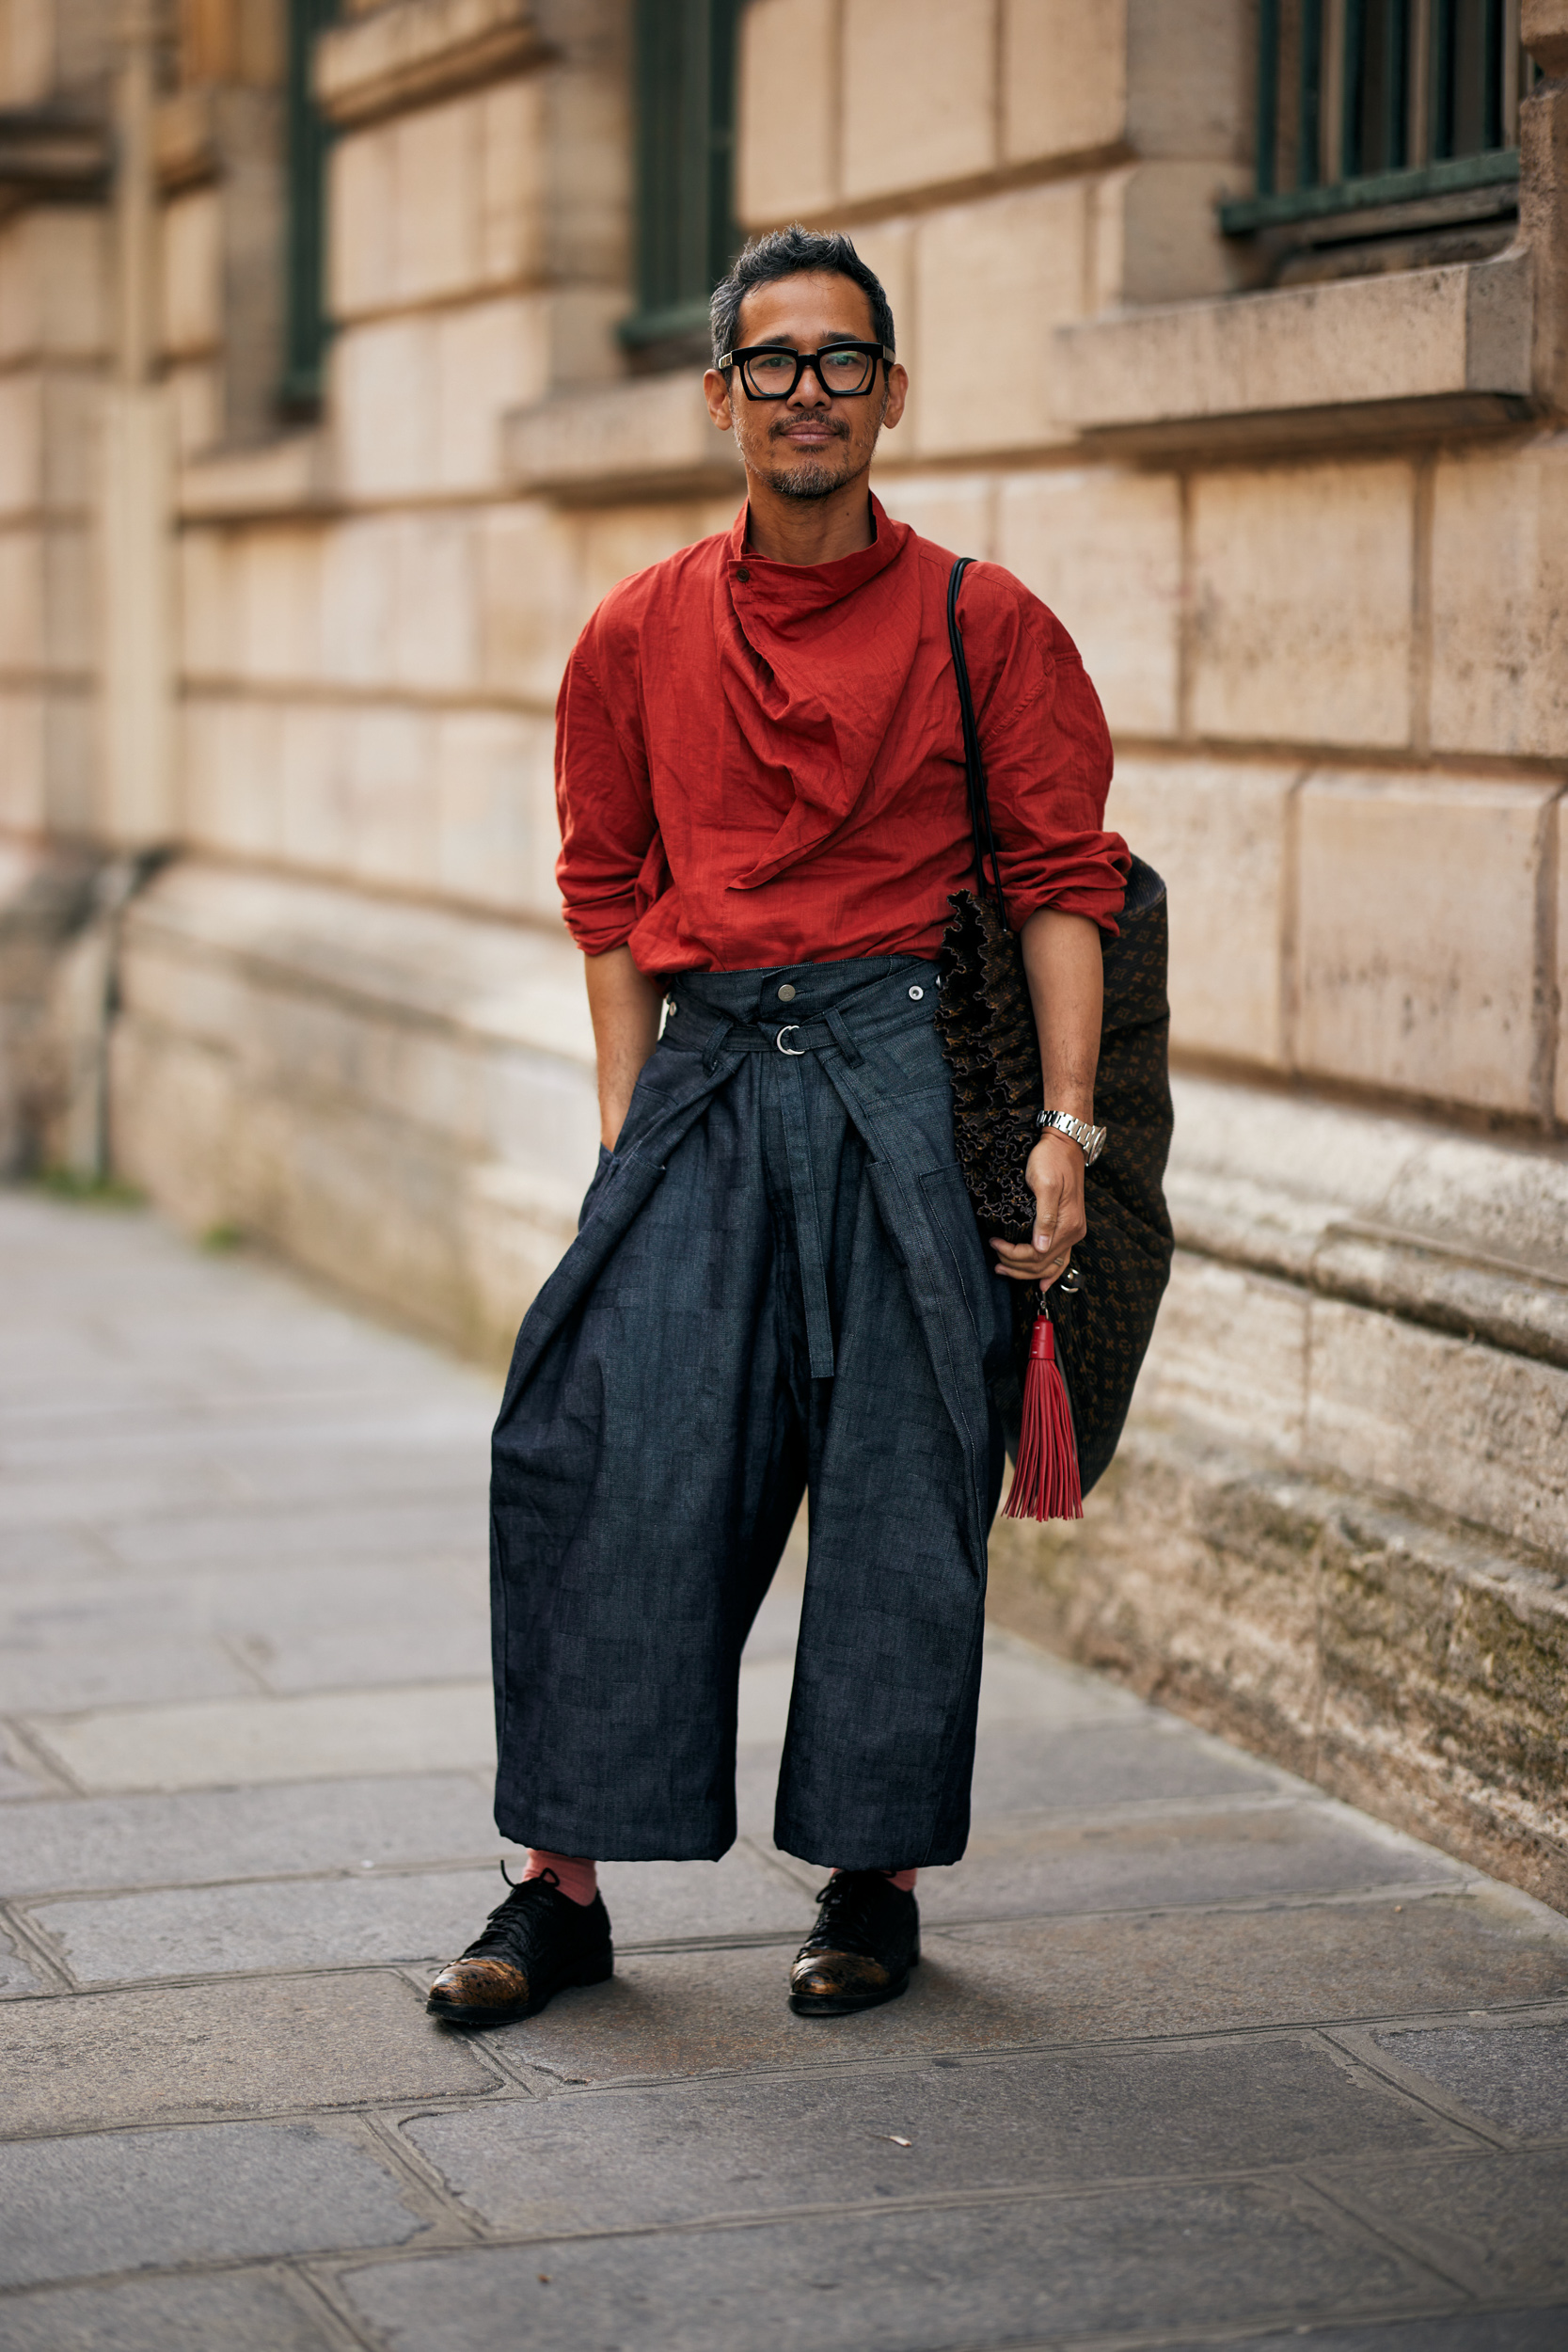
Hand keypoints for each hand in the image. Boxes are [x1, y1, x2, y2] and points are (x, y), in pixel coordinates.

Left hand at [989, 1132, 1086, 1285]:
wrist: (1065, 1144)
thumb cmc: (1052, 1160)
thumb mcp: (1045, 1185)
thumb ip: (1045, 1217)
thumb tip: (1040, 1248)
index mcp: (1068, 1225)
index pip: (1037, 1254)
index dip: (1013, 1254)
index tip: (994, 1243)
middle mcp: (1074, 1233)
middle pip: (1042, 1263)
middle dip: (1016, 1265)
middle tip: (994, 1259)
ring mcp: (1073, 1232)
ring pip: (1050, 1265)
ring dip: (1027, 1272)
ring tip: (1005, 1269)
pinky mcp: (1069, 1227)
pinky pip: (1061, 1258)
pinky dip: (1051, 1273)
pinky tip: (1042, 1283)